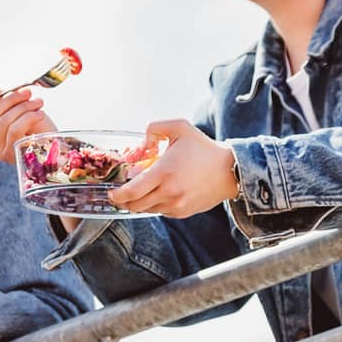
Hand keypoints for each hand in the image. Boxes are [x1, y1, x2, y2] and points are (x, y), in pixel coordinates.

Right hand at [0, 83, 55, 164]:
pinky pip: (14, 130)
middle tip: (28, 92)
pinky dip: (28, 118)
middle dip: (11, 99)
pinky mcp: (10, 155)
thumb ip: (8, 103)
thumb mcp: (21, 112)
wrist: (55, 148)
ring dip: (23, 107)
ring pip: (4, 121)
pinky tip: (40, 114)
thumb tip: (3, 91)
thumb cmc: (39, 129)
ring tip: (38, 103)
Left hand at [107, 119, 238, 217]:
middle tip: (121, 194)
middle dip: (124, 201)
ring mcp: (176, 205)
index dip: (117, 195)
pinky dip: (156, 204)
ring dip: (141, 202)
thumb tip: (141, 143)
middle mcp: (169, 192)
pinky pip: (161, 212)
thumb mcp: (180, 128)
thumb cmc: (204, 149)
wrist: (230, 170)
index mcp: (164, 173)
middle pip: (135, 205)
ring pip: (147, 210)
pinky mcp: (182, 213)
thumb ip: (155, 128)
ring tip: (143, 190)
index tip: (112, 193)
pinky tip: (161, 192)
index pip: (131, 192)